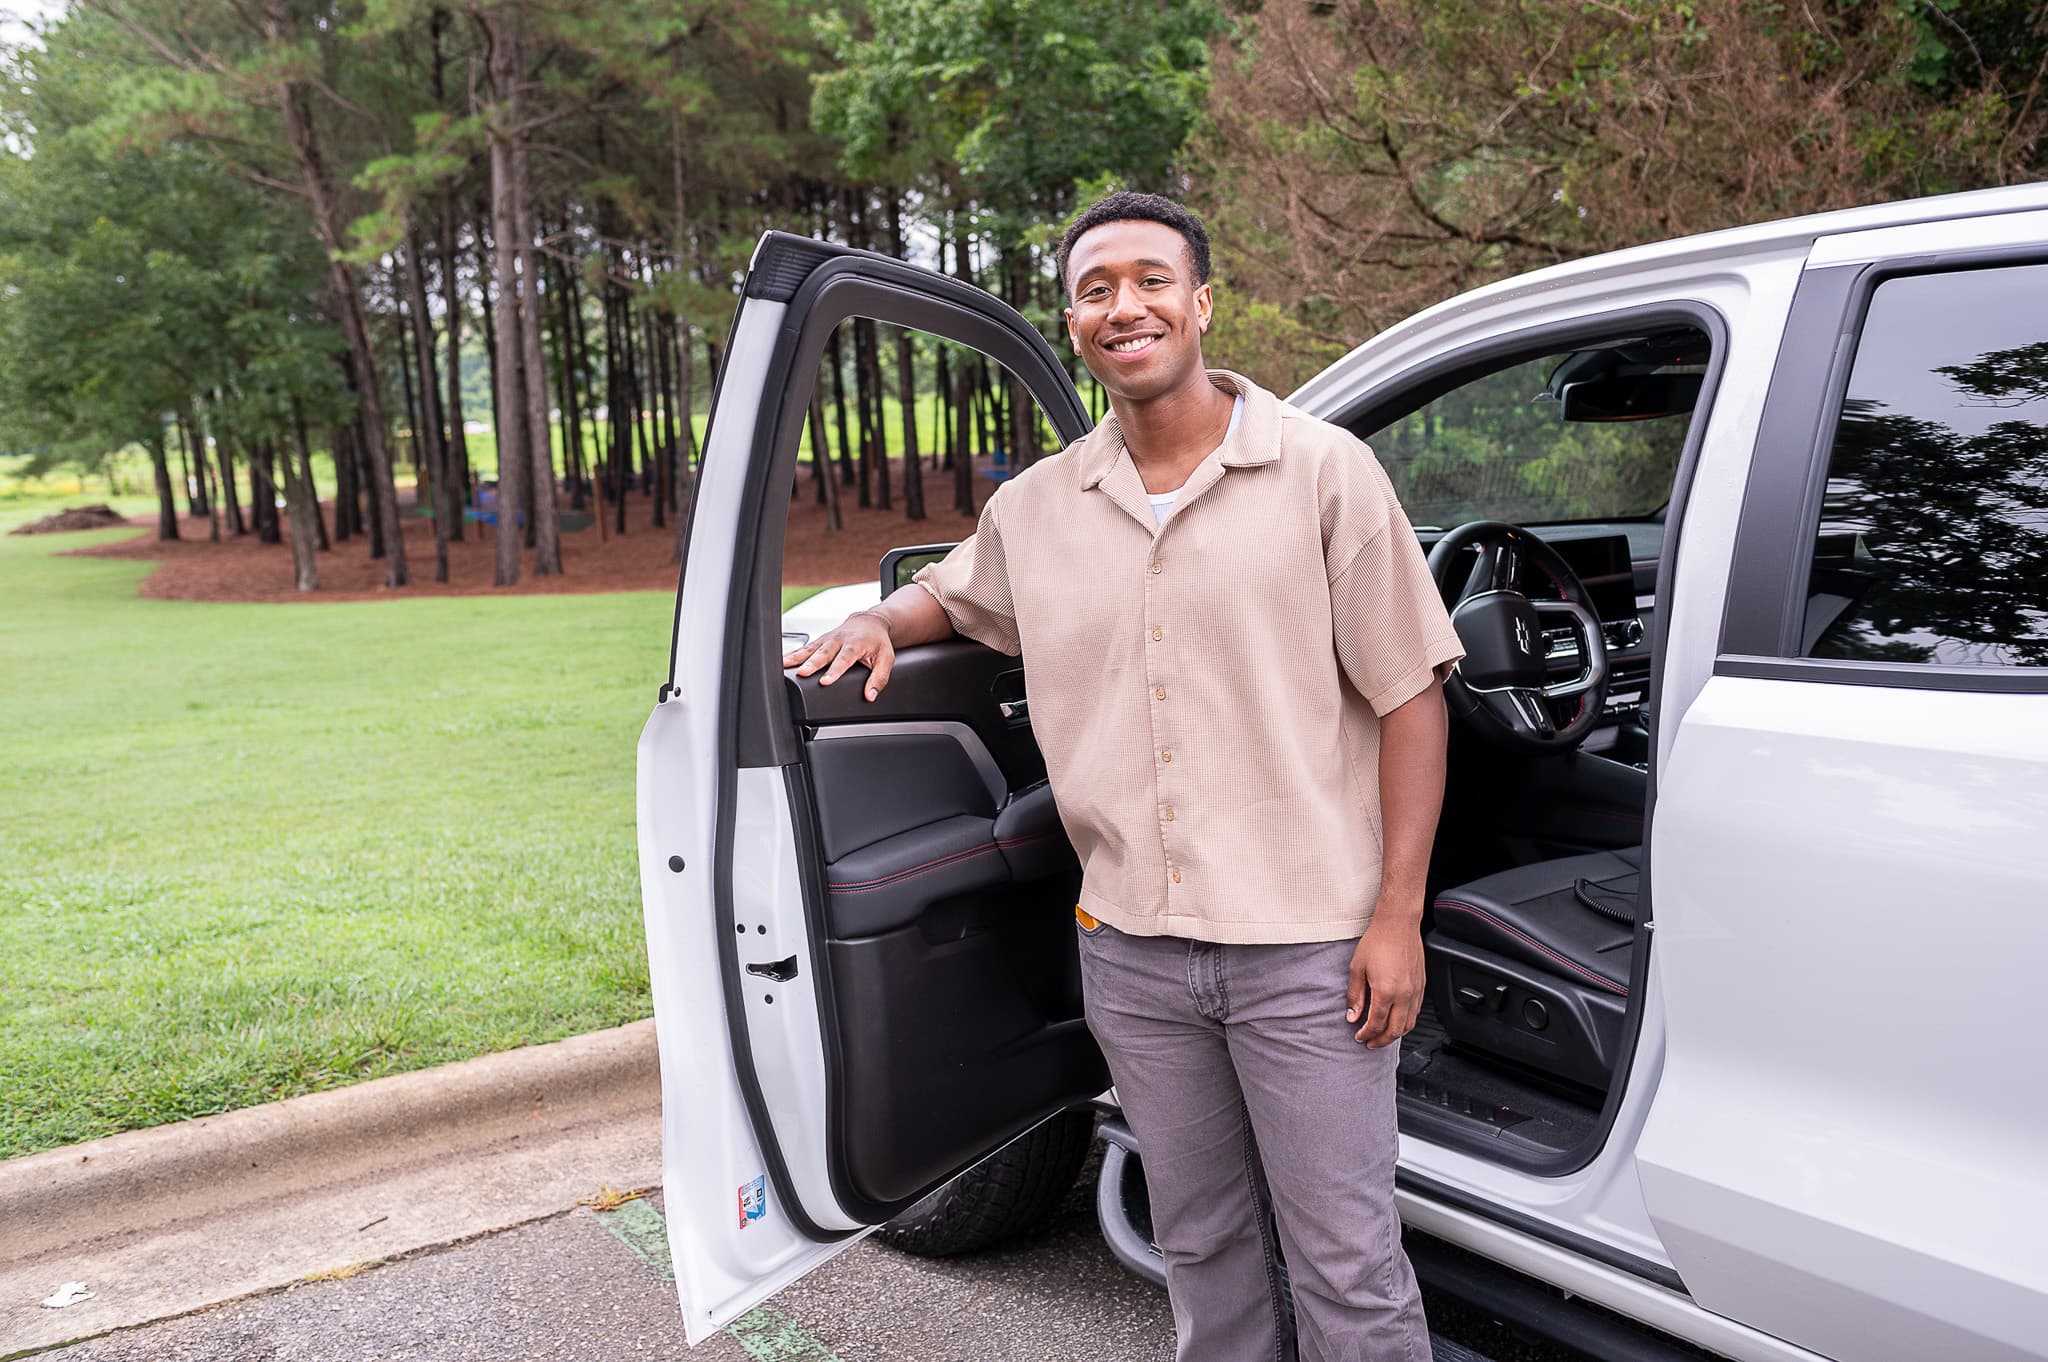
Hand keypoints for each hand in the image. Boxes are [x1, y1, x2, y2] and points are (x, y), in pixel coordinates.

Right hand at [782, 610, 894, 700]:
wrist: (870, 622)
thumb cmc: (877, 642)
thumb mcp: (886, 660)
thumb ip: (879, 679)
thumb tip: (870, 696)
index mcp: (856, 644)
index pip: (844, 659)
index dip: (834, 670)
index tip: (825, 681)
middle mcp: (839, 640)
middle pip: (824, 653)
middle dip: (812, 663)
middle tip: (803, 673)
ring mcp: (827, 639)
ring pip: (811, 648)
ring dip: (797, 657)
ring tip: (784, 665)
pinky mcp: (820, 640)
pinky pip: (805, 647)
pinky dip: (793, 653)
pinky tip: (783, 661)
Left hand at [1346, 909, 1425, 1047]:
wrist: (1398, 924)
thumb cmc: (1377, 941)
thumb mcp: (1357, 968)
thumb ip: (1355, 996)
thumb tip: (1352, 1016)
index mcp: (1386, 991)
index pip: (1376, 1023)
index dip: (1366, 1034)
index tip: (1359, 1037)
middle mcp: (1404, 994)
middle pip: (1395, 1030)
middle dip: (1381, 1041)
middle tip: (1370, 1043)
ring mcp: (1416, 990)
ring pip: (1409, 1024)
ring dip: (1396, 1034)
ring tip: (1383, 1035)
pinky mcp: (1422, 985)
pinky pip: (1416, 1011)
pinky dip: (1406, 1021)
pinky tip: (1397, 1020)